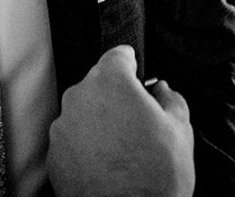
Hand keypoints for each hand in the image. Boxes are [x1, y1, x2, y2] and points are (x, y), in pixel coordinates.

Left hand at [48, 46, 194, 196]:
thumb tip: (161, 92)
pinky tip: (107, 161)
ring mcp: (63, 127)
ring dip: (100, 120)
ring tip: (124, 147)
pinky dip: (86, 144)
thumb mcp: (180, 130)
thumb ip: (170, 98)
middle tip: (138, 120)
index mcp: (111, 82)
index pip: (118, 55)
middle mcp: (80, 98)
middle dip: (117, 96)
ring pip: (84, 111)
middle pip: (99, 83)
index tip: (137, 71)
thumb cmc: (153, 177)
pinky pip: (73, 138)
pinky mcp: (54, 154)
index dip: (132, 63)